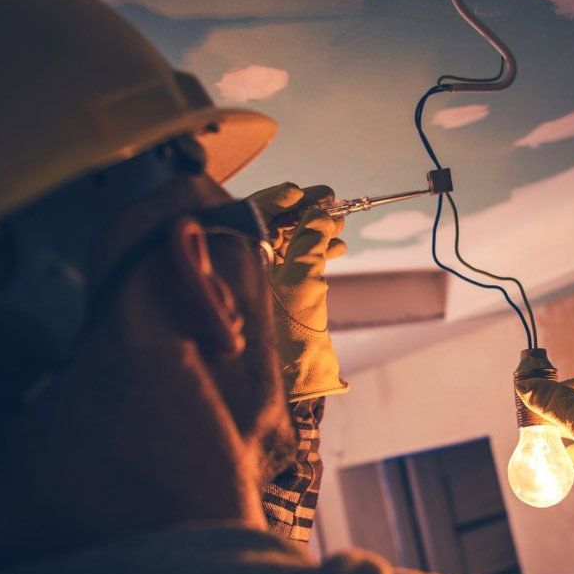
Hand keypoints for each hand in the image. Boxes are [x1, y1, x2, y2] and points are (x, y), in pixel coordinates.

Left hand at [250, 183, 347, 400]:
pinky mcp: (274, 296)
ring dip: (312, 231)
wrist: (295, 381)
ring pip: (283, 246)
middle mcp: (239, 269)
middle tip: (330, 201)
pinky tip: (337, 247)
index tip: (302, 192)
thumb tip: (319, 212)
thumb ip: (310, 241)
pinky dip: (313, 253)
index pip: (250, 216)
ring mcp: (256, 283)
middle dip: (301, 213)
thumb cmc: (289, 334)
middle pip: (267, 227)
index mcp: (233, 261)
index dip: (277, 200)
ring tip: (340, 224)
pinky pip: (291, 264)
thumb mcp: (303, 280)